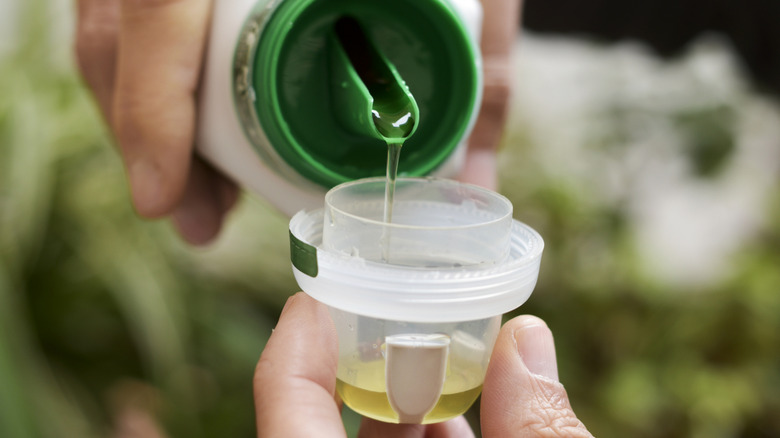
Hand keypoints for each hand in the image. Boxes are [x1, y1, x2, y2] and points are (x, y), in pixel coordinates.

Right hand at [75, 0, 517, 244]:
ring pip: (116, 18)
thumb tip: (469, 184)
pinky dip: (155, 75)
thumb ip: (484, 70)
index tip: (161, 194)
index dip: (151, 100)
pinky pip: (134, 8)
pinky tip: (193, 132)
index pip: (160, 2)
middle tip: (189, 216)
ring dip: (144, 114)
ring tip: (197, 198)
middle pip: (122, 22)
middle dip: (141, 131)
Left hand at [254, 293, 592, 436]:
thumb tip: (526, 338)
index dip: (292, 356)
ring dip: (401, 414)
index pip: (289, 422)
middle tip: (389, 319)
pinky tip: (460, 425)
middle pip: (318, 434)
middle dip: (362, 374)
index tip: (313, 299)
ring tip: (440, 365)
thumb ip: (540, 429)